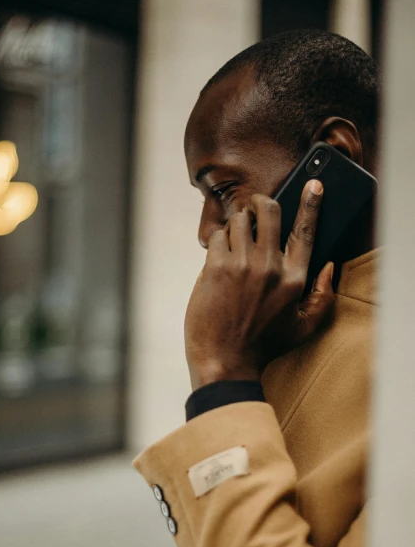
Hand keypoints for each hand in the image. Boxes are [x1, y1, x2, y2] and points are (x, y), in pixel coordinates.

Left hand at [184, 180, 334, 390]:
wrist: (225, 360)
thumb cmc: (263, 345)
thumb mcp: (303, 327)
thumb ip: (321, 297)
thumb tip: (330, 267)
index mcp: (295, 279)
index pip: (306, 231)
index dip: (311, 204)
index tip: (314, 185)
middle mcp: (271, 267)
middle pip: (269, 211)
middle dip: (260, 204)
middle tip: (253, 210)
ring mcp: (243, 265)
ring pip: (239, 220)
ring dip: (235, 226)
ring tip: (232, 243)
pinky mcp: (216, 268)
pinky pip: (217, 236)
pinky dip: (216, 242)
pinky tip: (216, 260)